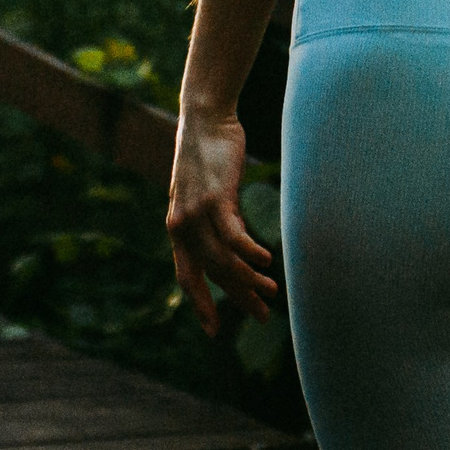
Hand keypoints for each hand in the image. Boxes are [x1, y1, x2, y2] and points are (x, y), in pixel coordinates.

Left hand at [165, 108, 276, 336]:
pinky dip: (249, 252)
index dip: (200, 304)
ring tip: (271, 290)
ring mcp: (197, 213)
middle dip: (237, 298)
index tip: (214, 330)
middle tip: (262, 315)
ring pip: (223, 261)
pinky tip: (266, 261)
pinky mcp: (215, 199)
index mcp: (178, 229)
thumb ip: (216, 221)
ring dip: (249, 279)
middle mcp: (182, 227)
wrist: (204, 118)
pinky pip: (233, 236)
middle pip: (212, 274)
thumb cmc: (209, 154)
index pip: (187, 277)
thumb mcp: (208, 193)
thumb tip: (234, 245)